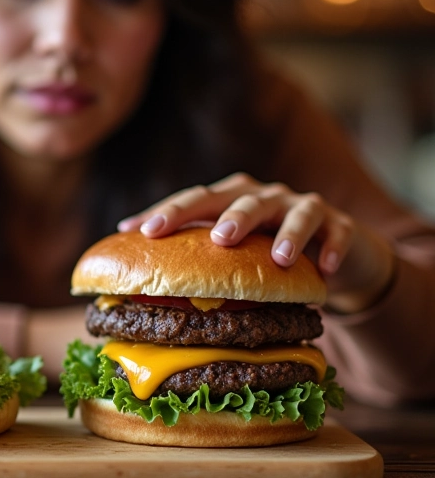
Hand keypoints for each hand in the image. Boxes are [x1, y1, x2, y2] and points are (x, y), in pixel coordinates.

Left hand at [117, 172, 395, 313]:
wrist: (330, 251)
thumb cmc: (265, 252)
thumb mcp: (232, 252)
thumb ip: (196, 257)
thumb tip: (137, 281)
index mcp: (230, 198)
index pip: (195, 200)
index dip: (169, 212)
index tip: (141, 230)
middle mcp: (264, 196)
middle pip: (243, 199)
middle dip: (229, 216)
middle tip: (217, 238)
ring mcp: (303, 207)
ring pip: (296, 212)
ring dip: (287, 233)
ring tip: (277, 258)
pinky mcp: (339, 224)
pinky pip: (338, 232)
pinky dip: (332, 248)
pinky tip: (325, 268)